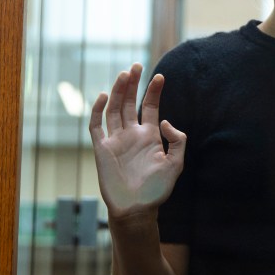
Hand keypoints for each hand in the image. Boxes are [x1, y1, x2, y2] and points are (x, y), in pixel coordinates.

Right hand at [88, 63, 185, 218]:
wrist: (137, 209)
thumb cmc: (157, 189)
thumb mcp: (176, 163)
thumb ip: (177, 140)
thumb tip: (165, 121)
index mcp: (149, 136)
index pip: (149, 107)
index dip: (153, 91)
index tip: (159, 76)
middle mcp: (131, 135)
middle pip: (130, 103)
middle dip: (133, 84)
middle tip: (136, 65)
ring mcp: (115, 141)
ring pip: (114, 110)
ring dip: (118, 92)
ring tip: (124, 74)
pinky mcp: (101, 149)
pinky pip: (96, 126)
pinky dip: (98, 111)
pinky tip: (104, 96)